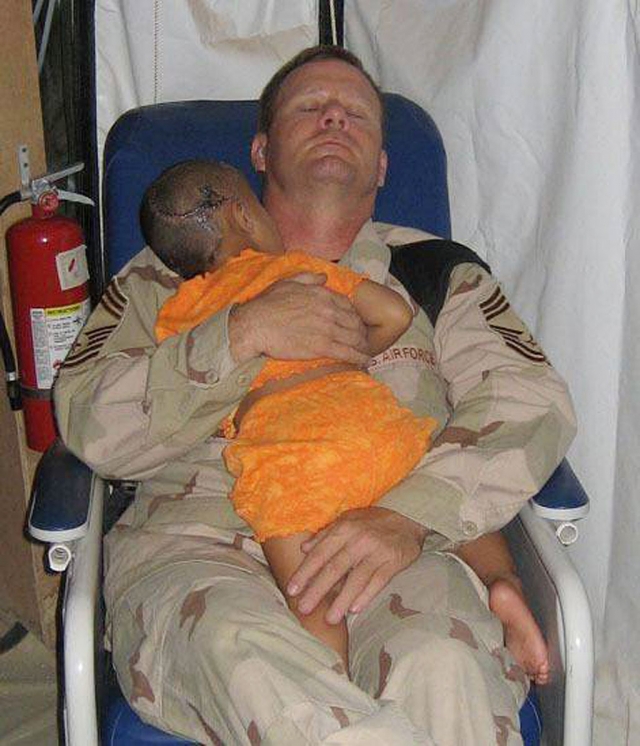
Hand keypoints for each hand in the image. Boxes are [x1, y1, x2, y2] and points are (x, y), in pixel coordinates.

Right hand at [228, 272, 368, 364]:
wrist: (256, 325)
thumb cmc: (267, 304)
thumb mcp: (287, 283)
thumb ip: (308, 278)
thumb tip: (324, 277)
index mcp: (322, 295)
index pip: (347, 305)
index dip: (353, 315)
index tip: (354, 322)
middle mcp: (329, 310)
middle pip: (354, 322)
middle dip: (361, 332)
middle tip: (362, 339)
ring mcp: (327, 329)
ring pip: (354, 338)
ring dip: (363, 345)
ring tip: (366, 351)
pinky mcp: (322, 347)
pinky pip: (347, 352)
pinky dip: (359, 357)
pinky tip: (365, 361)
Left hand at [287, 507, 428, 623]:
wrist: (407, 517)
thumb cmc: (371, 521)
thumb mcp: (347, 520)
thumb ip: (325, 535)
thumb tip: (303, 548)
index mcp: (344, 529)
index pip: (320, 553)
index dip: (305, 572)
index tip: (292, 590)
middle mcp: (359, 540)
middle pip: (335, 568)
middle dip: (317, 590)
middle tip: (303, 608)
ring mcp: (377, 551)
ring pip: (357, 579)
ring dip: (342, 600)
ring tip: (329, 618)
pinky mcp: (394, 561)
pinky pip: (378, 581)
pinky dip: (366, 596)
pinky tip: (355, 609)